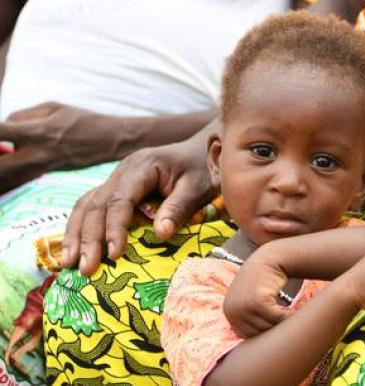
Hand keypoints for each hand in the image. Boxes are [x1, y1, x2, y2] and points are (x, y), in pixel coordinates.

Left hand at [0, 102, 124, 191]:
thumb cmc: (83, 120)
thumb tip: (3, 126)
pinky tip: (5, 172)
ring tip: (3, 156)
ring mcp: (43, 168)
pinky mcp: (48, 175)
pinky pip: (18, 179)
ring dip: (1, 169)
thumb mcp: (53, 107)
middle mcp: (38, 153)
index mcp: (37, 132)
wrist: (113, 142)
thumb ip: (22, 116)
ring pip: (6, 177)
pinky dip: (5, 177)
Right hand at [62, 133, 217, 274]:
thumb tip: (160, 235)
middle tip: (84, 268)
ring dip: (75, 234)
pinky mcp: (117, 188)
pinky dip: (81, 227)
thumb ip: (179, 208)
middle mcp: (123, 171)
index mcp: (142, 166)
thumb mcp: (198, 188)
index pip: (120, 200)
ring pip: (86, 204)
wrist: (203, 150)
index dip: (114, 228)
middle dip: (88, 238)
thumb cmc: (204, 168)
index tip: (115, 254)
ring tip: (67, 263)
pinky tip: (74, 247)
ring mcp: (117, 178)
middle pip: (96, 204)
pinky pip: (91, 206)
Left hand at [223, 244, 294, 337]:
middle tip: (288, 327)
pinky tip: (295, 312)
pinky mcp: (258, 302)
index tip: (277, 329)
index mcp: (228, 312)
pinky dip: (287, 317)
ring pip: (267, 326)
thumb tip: (253, 343)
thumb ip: (248, 317)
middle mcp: (232, 310)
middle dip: (273, 330)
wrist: (269, 258)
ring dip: (281, 324)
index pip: (247, 334)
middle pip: (257, 333)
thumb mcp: (249, 298)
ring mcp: (243, 306)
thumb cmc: (263, 279)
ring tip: (293, 320)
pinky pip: (276, 318)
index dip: (263, 333)